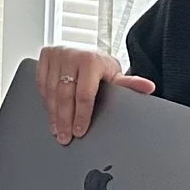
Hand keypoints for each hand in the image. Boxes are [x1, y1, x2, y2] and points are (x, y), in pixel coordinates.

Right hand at [36, 47, 154, 143]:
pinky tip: (50, 114)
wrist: (85, 51)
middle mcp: (71, 54)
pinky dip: (44, 101)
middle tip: (65, 137)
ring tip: (57, 130)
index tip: (79, 131)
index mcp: (91, 60)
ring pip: (50, 91)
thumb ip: (129, 84)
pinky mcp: (44, 56)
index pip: (84, 94)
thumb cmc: (100, 67)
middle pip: (64, 95)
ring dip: (53, 114)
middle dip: (64, 120)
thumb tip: (148, 88)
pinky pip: (41, 84)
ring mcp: (56, 54)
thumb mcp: (115, 75)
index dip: (81, 116)